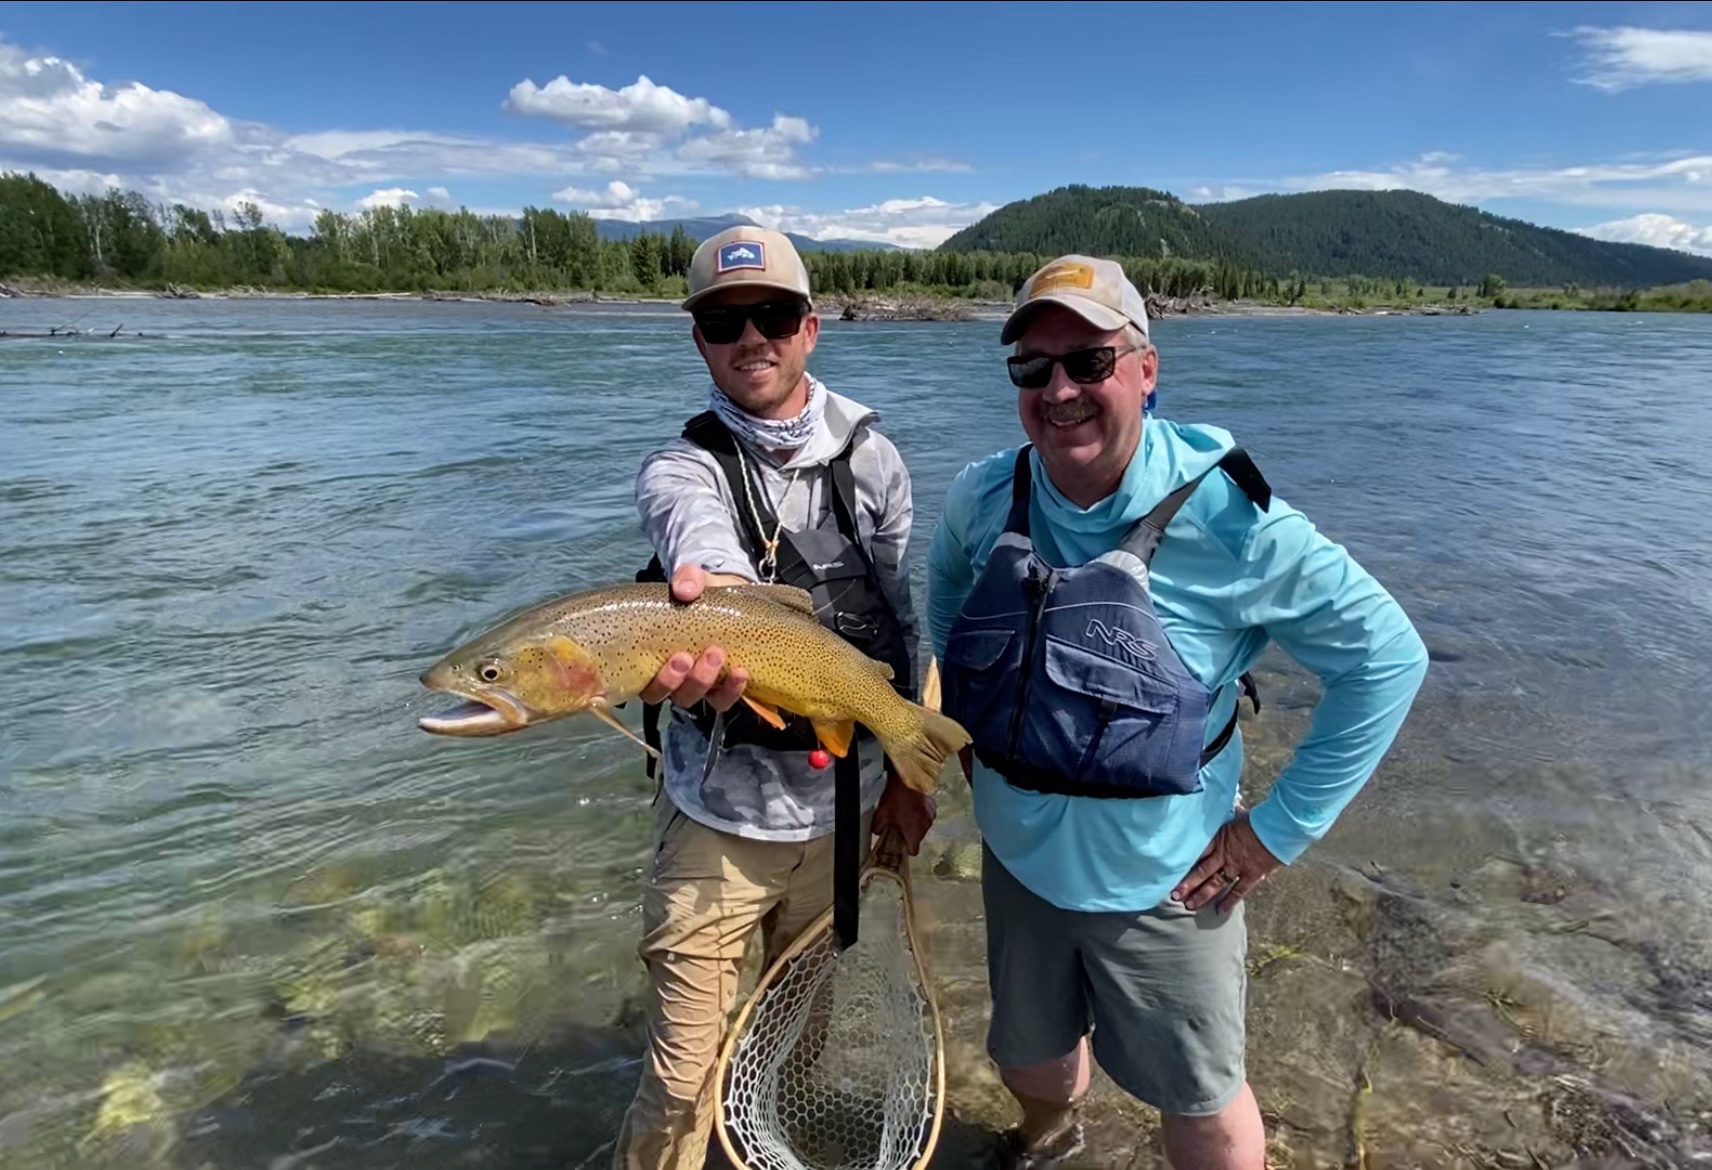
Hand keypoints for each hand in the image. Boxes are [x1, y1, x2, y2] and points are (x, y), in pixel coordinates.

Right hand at [638, 564, 752, 712]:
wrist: (735, 600)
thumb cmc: (702, 595)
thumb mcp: (694, 581)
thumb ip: (687, 579)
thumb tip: (684, 590)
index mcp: (651, 657)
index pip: (643, 683)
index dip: (659, 679)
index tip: (677, 656)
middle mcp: (669, 677)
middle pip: (666, 694)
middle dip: (678, 679)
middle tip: (689, 657)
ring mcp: (695, 685)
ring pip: (692, 697)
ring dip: (703, 681)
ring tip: (717, 655)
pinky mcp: (720, 688)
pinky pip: (722, 700)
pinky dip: (731, 690)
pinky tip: (741, 673)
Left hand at [872, 769, 936, 854]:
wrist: (907, 776)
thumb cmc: (897, 795)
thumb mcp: (880, 815)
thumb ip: (878, 829)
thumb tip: (877, 831)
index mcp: (915, 832)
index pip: (914, 851)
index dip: (905, 849)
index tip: (900, 844)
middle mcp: (926, 826)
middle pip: (918, 837)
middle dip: (909, 833)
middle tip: (898, 825)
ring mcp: (931, 814)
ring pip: (922, 825)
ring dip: (914, 821)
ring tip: (903, 811)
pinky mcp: (933, 805)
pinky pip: (926, 813)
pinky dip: (919, 811)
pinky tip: (909, 803)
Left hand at [1171, 810, 1280, 914]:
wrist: (1276, 828)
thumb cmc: (1259, 819)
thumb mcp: (1240, 814)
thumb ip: (1233, 812)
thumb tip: (1234, 802)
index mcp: (1218, 838)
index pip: (1196, 852)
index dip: (1183, 861)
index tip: (1171, 869)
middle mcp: (1224, 855)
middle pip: (1201, 871)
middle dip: (1187, 884)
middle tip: (1174, 894)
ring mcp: (1236, 866)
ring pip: (1215, 883)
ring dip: (1202, 895)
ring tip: (1189, 905)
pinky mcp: (1250, 875)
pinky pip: (1238, 891)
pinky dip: (1229, 901)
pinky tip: (1219, 911)